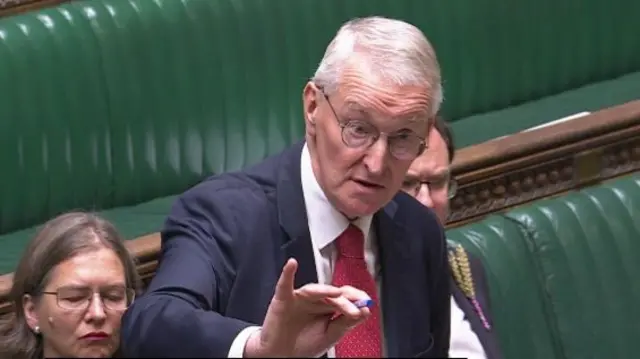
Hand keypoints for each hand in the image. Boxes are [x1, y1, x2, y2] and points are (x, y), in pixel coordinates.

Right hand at [244, 258, 370, 356]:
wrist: (281, 356)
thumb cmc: (303, 345)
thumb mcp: (331, 335)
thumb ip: (346, 323)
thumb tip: (364, 310)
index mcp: (328, 307)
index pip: (345, 297)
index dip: (356, 299)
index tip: (367, 303)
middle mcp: (315, 300)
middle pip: (332, 293)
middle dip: (345, 301)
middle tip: (356, 309)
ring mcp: (299, 298)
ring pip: (314, 290)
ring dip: (325, 290)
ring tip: (337, 293)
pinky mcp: (283, 299)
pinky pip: (284, 284)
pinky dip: (287, 273)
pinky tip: (292, 264)